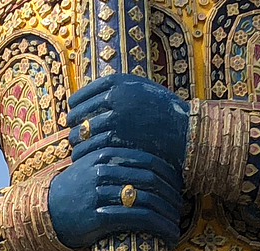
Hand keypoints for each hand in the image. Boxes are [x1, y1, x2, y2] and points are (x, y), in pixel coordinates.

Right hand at [48, 147, 183, 248]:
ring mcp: (100, 193)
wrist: (45, 212)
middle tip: (183, 209)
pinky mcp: (98, 216)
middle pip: (151, 181)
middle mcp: (103, 171)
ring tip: (177, 225)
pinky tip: (169, 236)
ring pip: (148, 200)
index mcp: (105, 155)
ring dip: (169, 215)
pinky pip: (138, 220)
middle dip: (172, 196)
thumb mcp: (92, 167)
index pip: (149, 161)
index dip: (170, 176)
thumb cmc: (74, 191)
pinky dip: (159, 228)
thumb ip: (117, 163)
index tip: (181, 188)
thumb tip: (153, 167)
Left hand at [67, 73, 192, 162]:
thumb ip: (117, 89)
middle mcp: (114, 98)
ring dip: (76, 143)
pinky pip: (92, 148)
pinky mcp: (120, 140)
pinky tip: (84, 159)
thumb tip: (88, 96)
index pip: (81, 97)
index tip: (73, 116)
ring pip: (82, 133)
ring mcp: (116, 119)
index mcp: (117, 82)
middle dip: (74, 126)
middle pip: (78, 115)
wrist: (186, 131)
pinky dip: (85, 155)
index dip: (75, 108)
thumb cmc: (163, 111)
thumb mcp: (141, 89)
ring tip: (76, 149)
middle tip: (73, 134)